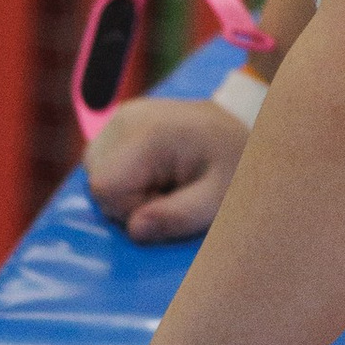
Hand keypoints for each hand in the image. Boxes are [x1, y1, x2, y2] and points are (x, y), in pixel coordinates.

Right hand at [85, 92, 250, 242]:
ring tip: (166, 181)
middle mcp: (126, 117)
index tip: (169, 202)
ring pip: (96, 172)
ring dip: (126, 189)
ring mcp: (122, 115)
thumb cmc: (236, 166)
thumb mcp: (218, 199)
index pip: (104, 188)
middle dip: (129, 200)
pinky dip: (125, 175)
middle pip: (96, 180)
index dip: (131, 208)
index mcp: (148, 133)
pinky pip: (104, 161)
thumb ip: (178, 217)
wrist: (248, 126)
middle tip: (171, 192)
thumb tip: (135, 230)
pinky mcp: (123, 120)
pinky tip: (156, 171)